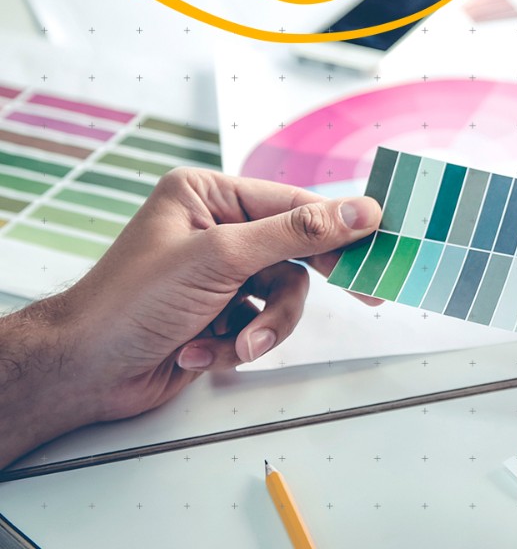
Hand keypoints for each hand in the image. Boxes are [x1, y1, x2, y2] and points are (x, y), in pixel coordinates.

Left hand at [37, 169, 379, 424]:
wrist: (84, 372)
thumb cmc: (132, 302)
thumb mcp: (223, 257)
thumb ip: (298, 233)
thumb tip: (360, 210)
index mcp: (207, 195)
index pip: (292, 203)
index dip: (339, 224)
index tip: (381, 239)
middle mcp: (214, 229)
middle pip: (294, 253)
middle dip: (297, 292)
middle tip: (367, 294)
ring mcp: (217, 274)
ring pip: (281, 297)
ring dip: (259, 329)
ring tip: (232, 347)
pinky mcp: (218, 313)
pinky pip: (259, 325)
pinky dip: (234, 345)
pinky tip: (197, 352)